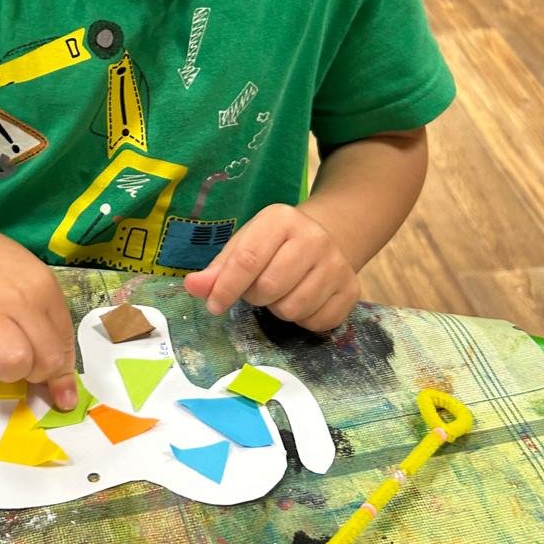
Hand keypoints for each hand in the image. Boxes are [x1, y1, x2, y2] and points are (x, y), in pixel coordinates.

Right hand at [0, 216, 79, 410]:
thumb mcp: (26, 281)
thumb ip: (47, 324)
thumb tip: (63, 389)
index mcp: (44, 288)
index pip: (65, 347)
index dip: (58, 374)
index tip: (50, 386)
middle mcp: (19, 299)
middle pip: (46, 362)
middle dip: (33, 375)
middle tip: (14, 362)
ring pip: (15, 365)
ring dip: (5, 374)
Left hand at [183, 203, 358, 332]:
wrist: (326, 238)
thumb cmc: (273, 245)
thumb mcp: (243, 245)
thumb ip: (217, 269)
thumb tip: (192, 287)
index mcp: (281, 220)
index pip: (248, 259)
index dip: (226, 288)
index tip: (214, 306)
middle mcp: (314, 238)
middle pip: (269, 288)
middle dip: (255, 297)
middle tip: (258, 288)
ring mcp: (337, 265)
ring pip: (293, 309)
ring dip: (278, 309)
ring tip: (281, 293)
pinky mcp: (352, 290)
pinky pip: (316, 323)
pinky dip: (303, 321)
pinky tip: (303, 300)